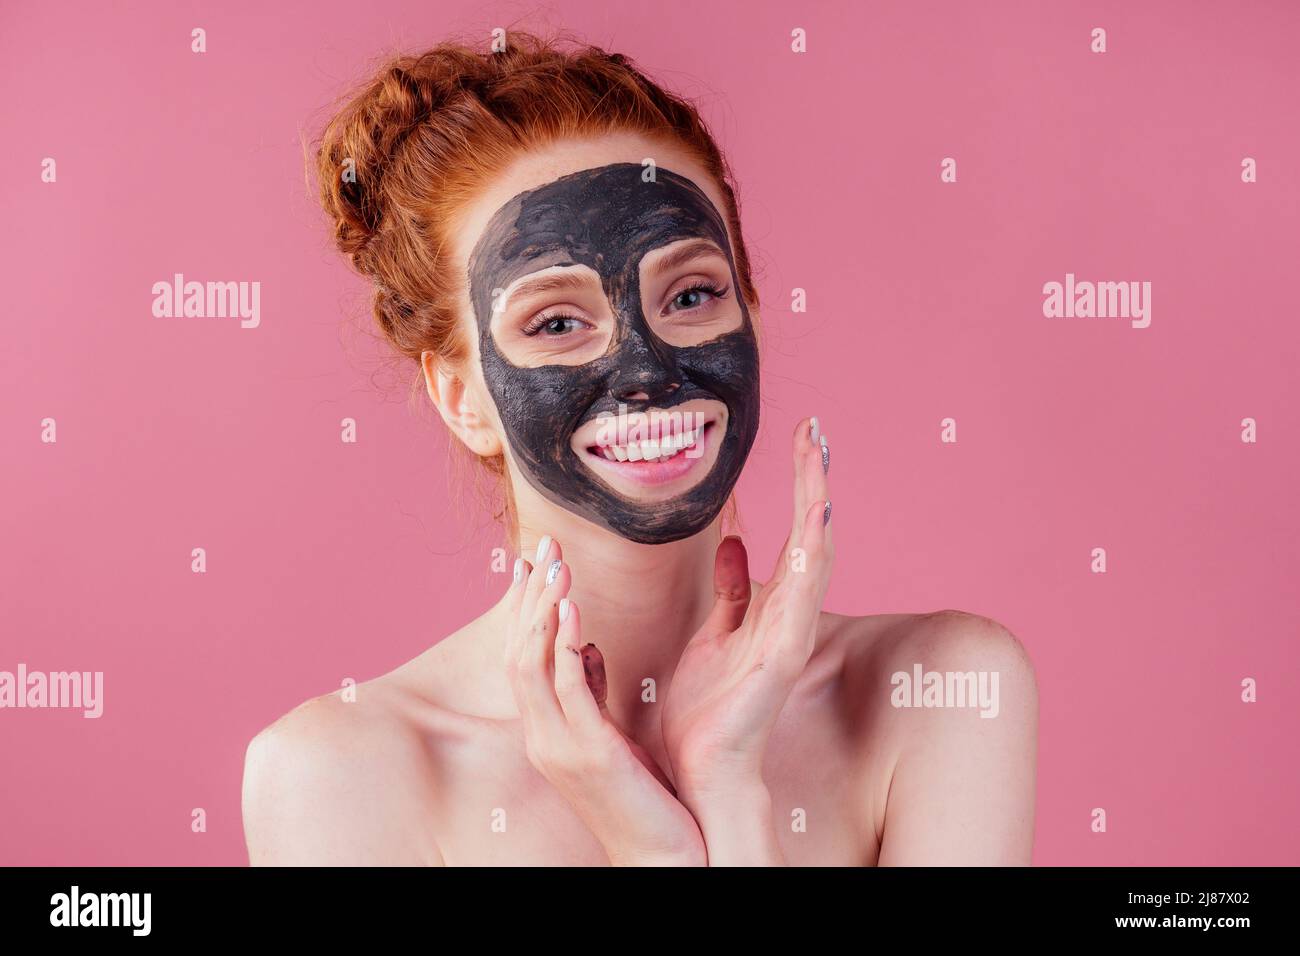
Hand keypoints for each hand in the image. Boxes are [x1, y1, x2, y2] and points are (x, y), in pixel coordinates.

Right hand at [505, 535, 706, 865]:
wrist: (663, 856)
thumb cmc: (643, 796)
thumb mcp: (612, 735)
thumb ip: (594, 692)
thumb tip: (588, 646)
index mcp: (546, 730)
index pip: (521, 655)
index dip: (524, 606)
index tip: (532, 561)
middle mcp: (542, 736)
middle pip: (518, 650)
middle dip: (530, 596)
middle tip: (544, 545)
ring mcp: (559, 747)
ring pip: (532, 665)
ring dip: (543, 611)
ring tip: (556, 566)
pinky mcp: (589, 755)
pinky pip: (567, 691)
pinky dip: (565, 646)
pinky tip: (573, 611)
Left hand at [663, 417, 834, 799]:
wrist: (699, 767)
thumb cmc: (705, 710)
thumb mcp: (712, 634)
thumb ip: (731, 591)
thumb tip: (735, 542)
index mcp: (772, 608)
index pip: (793, 534)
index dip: (799, 485)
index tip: (802, 438)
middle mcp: (789, 616)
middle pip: (813, 535)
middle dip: (815, 481)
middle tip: (816, 430)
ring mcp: (790, 635)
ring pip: (815, 557)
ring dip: (816, 503)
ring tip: (818, 453)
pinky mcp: (781, 657)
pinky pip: (801, 598)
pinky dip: (811, 557)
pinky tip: (814, 517)